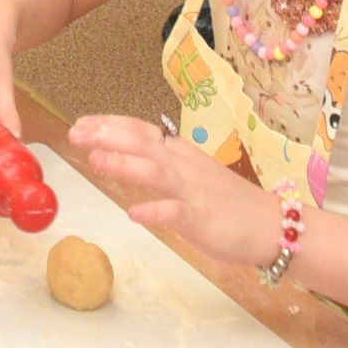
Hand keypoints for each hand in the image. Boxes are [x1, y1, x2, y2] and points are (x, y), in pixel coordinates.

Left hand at [68, 112, 279, 267]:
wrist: (272, 225)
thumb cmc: (229, 203)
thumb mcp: (192, 175)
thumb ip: (163, 165)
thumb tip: (129, 157)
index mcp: (180, 154)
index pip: (140, 131)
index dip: (110, 124)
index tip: (81, 122)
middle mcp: (184, 167)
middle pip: (142, 143)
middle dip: (107, 135)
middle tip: (75, 133)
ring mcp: (193, 192)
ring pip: (155, 172)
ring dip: (124, 164)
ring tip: (95, 159)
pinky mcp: (202, 219)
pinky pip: (176, 214)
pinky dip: (155, 211)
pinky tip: (135, 213)